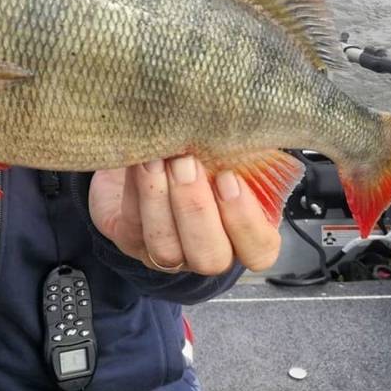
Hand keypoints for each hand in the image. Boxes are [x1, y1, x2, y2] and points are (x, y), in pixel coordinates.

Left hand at [88, 157, 280, 274]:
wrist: (144, 148)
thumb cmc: (196, 151)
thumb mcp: (223, 150)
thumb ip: (239, 152)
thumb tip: (253, 134)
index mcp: (241, 232)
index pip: (259, 249)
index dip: (246, 220)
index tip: (228, 178)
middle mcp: (206, 250)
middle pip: (210, 257)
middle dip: (197, 207)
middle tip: (186, 162)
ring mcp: (168, 252)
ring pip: (167, 249)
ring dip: (161, 200)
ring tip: (158, 160)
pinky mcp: (131, 241)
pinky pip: (134, 226)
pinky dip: (136, 191)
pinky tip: (139, 161)